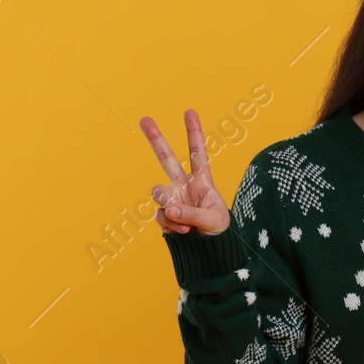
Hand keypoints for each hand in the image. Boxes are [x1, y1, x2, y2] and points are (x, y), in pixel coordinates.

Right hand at [140, 109, 230, 235]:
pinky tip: (184, 232)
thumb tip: (169, 209)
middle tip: (144, 119)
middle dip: (155, 139)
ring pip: (159, 193)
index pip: (197, 153)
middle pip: (166, 158)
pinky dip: (172, 226)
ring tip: (185, 223)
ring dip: (169, 207)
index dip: (194, 133)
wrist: (210, 251)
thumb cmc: (218, 231)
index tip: (189, 112)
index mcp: (202, 180)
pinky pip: (161, 217)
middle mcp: (183, 185)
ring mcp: (172, 199)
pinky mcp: (164, 215)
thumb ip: (191, 213)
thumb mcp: (213, 220)